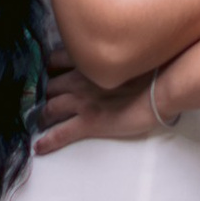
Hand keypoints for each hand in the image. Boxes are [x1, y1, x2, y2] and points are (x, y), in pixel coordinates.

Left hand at [34, 62, 165, 153]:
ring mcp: (82, 102)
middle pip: (50, 85)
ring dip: (43, 114)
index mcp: (89, 62)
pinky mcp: (89, 122)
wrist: (160, 90)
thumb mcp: (127, 53)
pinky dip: (47, 141)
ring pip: (50, 107)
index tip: (49, 71)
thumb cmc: (154, 69)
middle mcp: (80, 79)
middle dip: (46, 92)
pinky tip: (39, 147)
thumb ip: (112, 54)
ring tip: (40, 121)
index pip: (56, 59)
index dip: (50, 67)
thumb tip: (115, 54)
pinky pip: (60, 133)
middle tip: (44, 99)